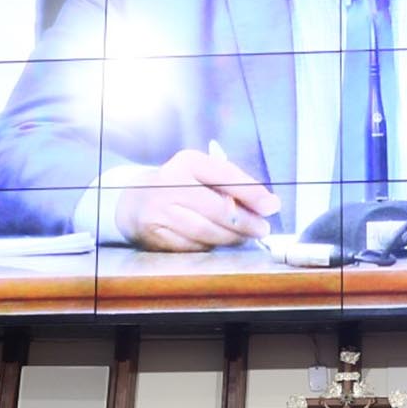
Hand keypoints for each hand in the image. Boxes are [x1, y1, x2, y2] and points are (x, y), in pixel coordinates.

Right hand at [116, 149, 280, 250]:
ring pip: (206, 231)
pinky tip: (217, 241)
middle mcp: (171, 183)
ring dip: (231, 238)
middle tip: (262, 229)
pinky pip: (192, 245)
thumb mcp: (202, 175)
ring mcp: (160, 210)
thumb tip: (268, 205)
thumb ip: (233, 186)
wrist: (134, 202)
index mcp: (188, 161)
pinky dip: (210, 246)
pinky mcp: (155, 234)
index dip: (252, 193)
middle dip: (245, 222)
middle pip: (217, 208)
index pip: (225, 176)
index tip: (272, 206)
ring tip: (244, 237)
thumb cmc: (180, 187)